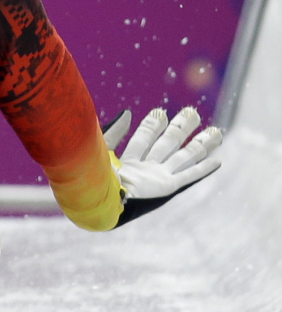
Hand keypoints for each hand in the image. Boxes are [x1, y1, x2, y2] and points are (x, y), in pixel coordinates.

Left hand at [103, 106, 222, 225]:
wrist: (97, 199)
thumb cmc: (94, 175)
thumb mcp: (101, 148)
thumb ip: (115, 131)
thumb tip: (127, 113)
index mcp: (127, 163)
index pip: (143, 139)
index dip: (152, 125)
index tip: (160, 112)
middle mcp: (145, 170)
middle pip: (166, 145)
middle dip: (180, 129)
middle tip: (192, 112)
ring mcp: (157, 179)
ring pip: (183, 158)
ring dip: (199, 145)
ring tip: (215, 132)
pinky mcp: (166, 188)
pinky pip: (188, 176)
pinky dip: (202, 168)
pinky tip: (216, 161)